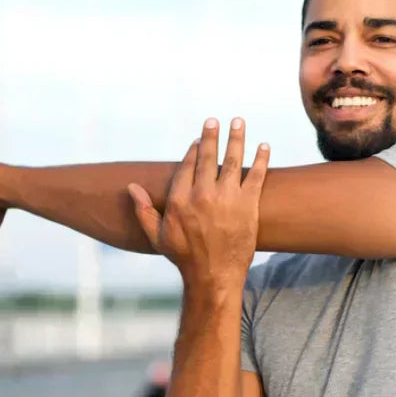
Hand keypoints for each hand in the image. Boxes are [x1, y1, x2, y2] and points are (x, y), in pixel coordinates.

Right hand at [128, 118, 269, 288]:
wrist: (213, 276)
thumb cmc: (184, 258)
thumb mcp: (157, 236)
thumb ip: (143, 210)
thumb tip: (131, 187)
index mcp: (180, 200)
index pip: (188, 165)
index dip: (194, 150)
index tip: (199, 139)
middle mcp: (202, 195)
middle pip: (209, 157)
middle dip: (212, 136)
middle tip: (216, 121)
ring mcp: (227, 198)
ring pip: (232, 160)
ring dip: (236, 138)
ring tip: (239, 122)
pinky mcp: (247, 205)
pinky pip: (256, 176)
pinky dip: (261, 160)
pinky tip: (264, 146)